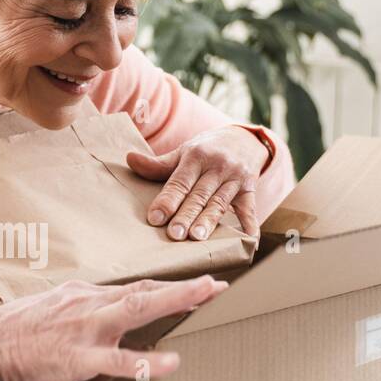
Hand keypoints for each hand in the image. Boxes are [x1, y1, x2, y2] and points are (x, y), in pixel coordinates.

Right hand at [0, 276, 225, 380]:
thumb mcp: (37, 317)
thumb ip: (67, 317)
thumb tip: (84, 323)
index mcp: (75, 297)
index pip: (130, 289)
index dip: (164, 288)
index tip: (193, 286)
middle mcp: (84, 306)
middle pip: (143, 292)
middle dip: (184, 288)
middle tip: (218, 284)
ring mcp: (81, 331)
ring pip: (137, 310)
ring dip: (176, 300)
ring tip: (208, 296)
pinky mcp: (74, 360)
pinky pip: (117, 361)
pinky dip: (147, 361)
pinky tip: (171, 362)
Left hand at [126, 125, 269, 239]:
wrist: (243, 139)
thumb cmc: (206, 150)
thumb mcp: (183, 152)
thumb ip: (159, 164)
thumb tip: (130, 159)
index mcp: (196, 157)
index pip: (180, 182)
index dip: (167, 200)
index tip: (155, 218)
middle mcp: (217, 167)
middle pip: (199, 195)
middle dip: (186, 215)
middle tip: (174, 234)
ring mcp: (236, 179)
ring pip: (220, 203)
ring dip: (209, 221)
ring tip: (197, 238)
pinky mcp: (249, 190)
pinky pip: (250, 210)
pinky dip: (250, 225)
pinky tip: (247, 241)